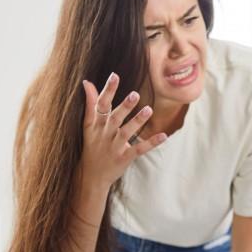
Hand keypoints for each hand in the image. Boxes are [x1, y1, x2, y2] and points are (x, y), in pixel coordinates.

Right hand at [79, 72, 167, 190]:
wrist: (91, 176)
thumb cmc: (91, 146)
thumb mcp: (87, 126)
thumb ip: (90, 104)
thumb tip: (87, 83)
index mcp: (96, 125)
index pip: (101, 105)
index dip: (108, 90)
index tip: (114, 76)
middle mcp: (105, 134)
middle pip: (115, 118)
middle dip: (124, 106)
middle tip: (135, 94)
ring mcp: (115, 147)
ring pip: (127, 133)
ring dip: (137, 121)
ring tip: (149, 110)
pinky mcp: (124, 158)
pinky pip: (139, 149)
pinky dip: (151, 143)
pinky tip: (164, 135)